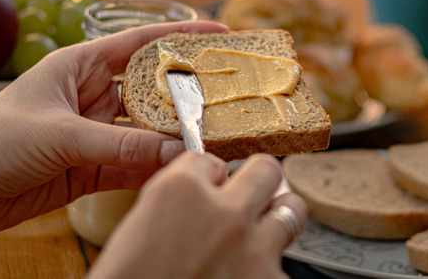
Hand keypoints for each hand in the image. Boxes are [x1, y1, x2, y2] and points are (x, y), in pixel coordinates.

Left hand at [0, 20, 227, 238]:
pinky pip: (132, 164)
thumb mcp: (59, 134)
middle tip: (228, 101)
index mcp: (80, 65)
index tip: (221, 32)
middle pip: (151, 91)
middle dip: (186, 96)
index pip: (141, 43)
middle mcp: (91, 95)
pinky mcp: (89, 168)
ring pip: (146, 132)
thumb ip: (121, 143)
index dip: (181, 35)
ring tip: (212, 142)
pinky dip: (154, 170)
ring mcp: (92, 132)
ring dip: (174, 139)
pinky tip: (178, 172)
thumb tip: (177, 151)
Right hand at [89, 153, 307, 278]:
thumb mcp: (135, 232)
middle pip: (265, 169)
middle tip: (246, 198)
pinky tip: (245, 278)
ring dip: (275, 219)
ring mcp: (255, 249)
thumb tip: (194, 201)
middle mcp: (224, 212)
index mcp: (179, 192)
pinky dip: (267, 270)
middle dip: (255, 181)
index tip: (203, 191)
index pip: (207, 160)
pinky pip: (283, 263)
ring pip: (291, 210)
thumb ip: (173, 205)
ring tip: (256, 236)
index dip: (204, 179)